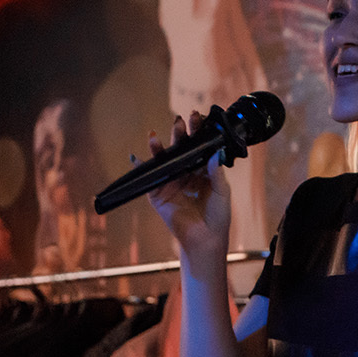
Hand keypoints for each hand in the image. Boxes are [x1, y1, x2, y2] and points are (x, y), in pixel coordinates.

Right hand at [145, 114, 231, 265]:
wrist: (206, 239)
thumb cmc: (218, 216)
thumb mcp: (221, 191)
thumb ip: (215, 171)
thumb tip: (213, 152)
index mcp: (202, 171)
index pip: (198, 147)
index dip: (197, 132)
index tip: (197, 117)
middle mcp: (185, 174)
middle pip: (180, 150)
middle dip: (179, 135)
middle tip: (178, 121)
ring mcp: (171, 183)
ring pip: (163, 161)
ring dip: (158, 148)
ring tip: (153, 136)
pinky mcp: (158, 195)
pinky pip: (148, 179)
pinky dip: (140, 168)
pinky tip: (135, 157)